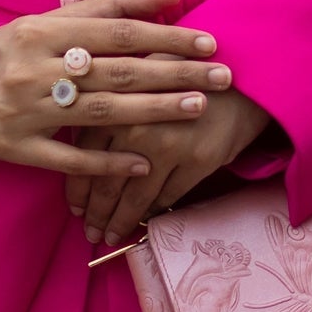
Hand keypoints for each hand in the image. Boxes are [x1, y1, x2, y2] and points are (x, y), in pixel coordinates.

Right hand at [0, 0, 232, 180]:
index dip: (166, 36)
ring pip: (100, 113)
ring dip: (153, 111)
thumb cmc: (11, 50)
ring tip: (197, 108)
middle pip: (117, 71)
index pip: (118, 32)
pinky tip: (145, 164)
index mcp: (43, 30)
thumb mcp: (50, 21)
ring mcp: (25, 110)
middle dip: (174, 73)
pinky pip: (69, 160)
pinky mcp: (16, 148)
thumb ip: (111, 7)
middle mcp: (35, 68)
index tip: (209, 42)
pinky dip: (108, 164)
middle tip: (222, 76)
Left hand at [72, 86, 276, 248]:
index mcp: (115, 105)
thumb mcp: (137, 79)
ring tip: (111, 236)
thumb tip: (79, 145)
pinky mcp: (197, 162)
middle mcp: (137, 128)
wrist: (237, 76)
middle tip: (89, 232)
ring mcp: (168, 147)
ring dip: (120, 222)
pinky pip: (166, 197)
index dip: (77, 189)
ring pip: (135, 198)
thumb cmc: (181, 75)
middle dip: (95, 214)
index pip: (83, 156)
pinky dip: (152, 211)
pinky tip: (144, 218)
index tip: (74, 208)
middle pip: (106, 183)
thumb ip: (108, 106)